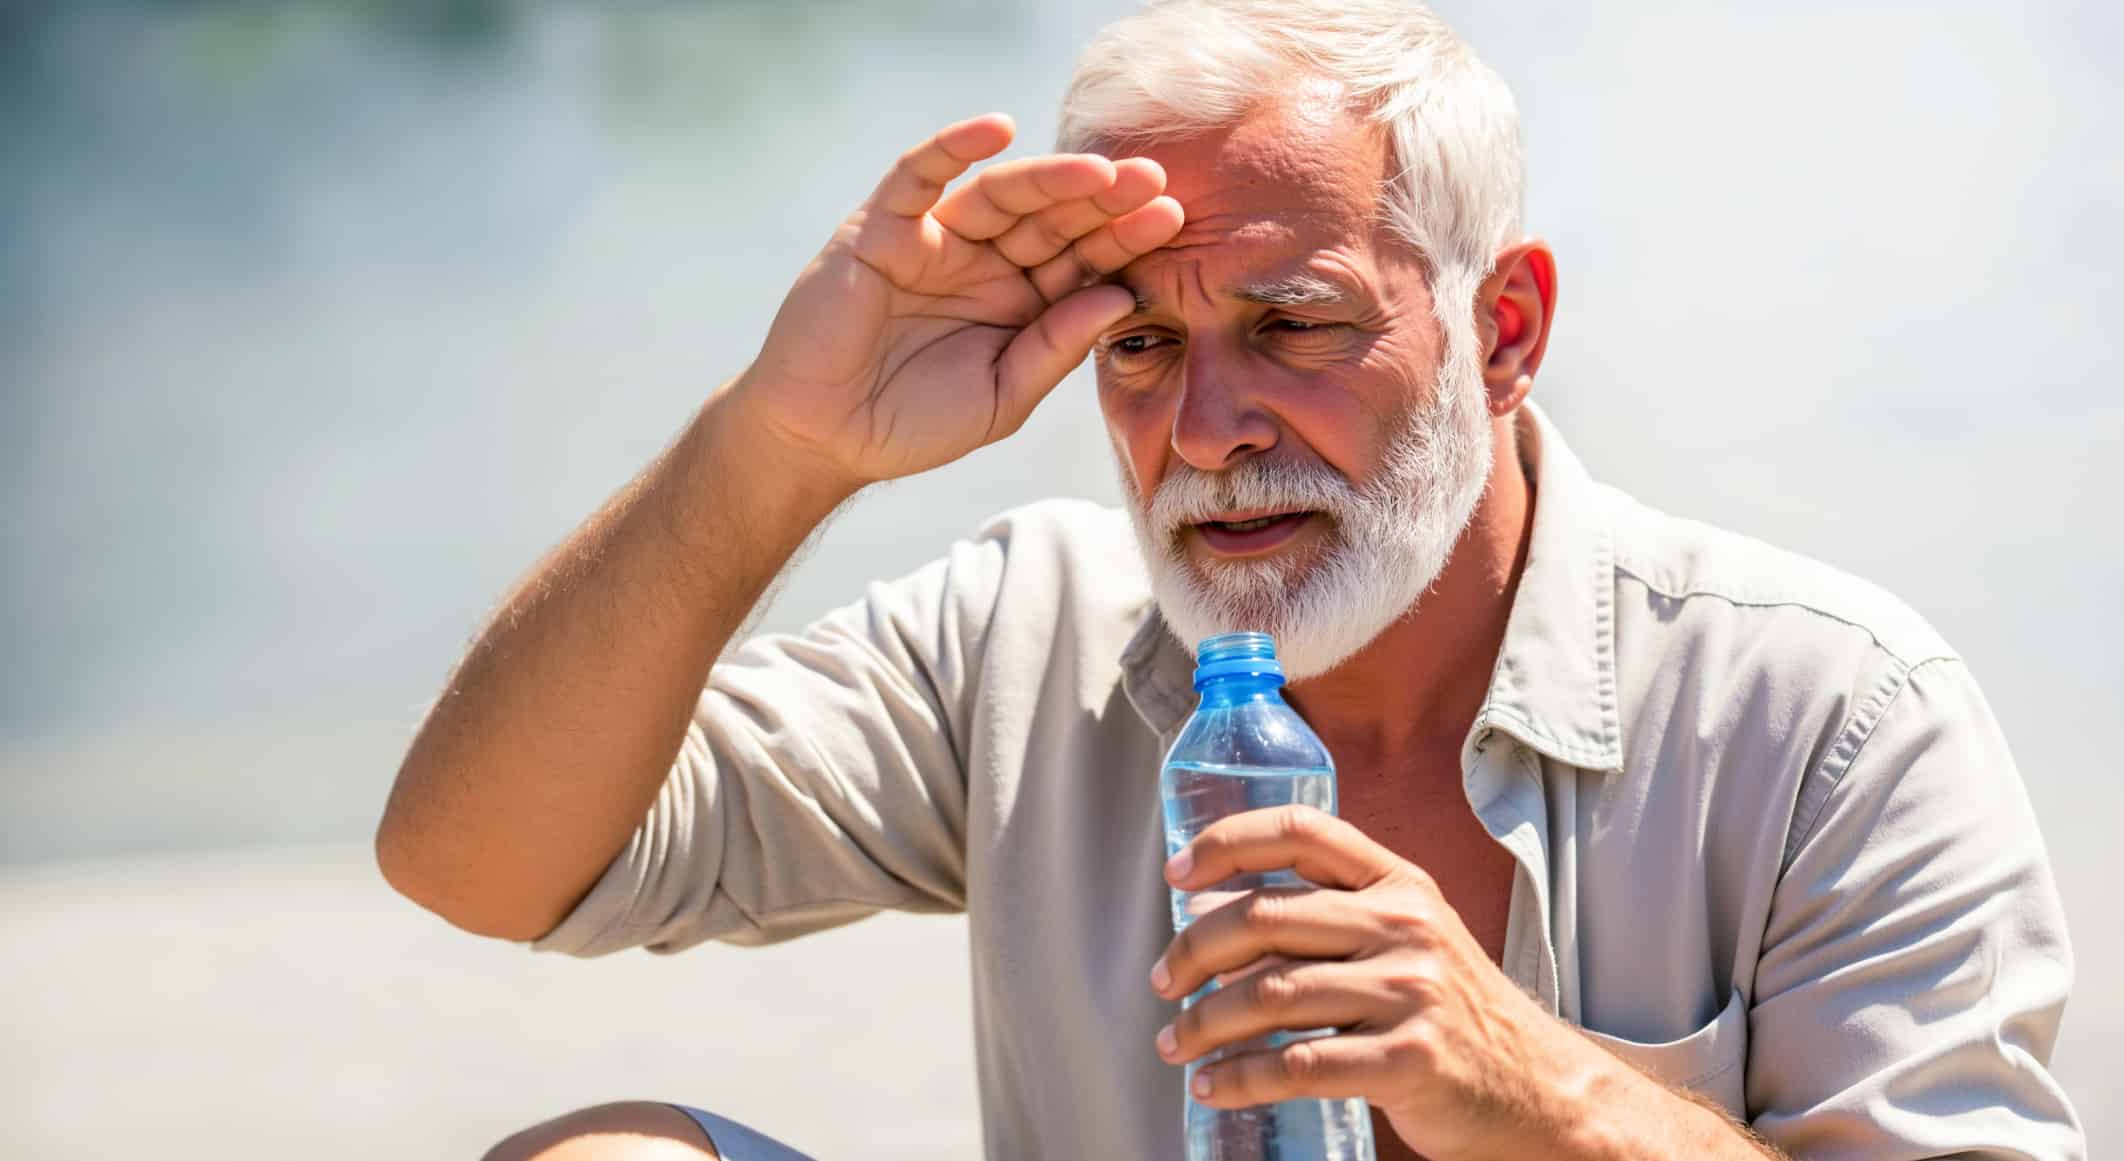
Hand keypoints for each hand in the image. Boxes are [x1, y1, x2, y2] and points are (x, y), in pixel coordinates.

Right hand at [733, 113, 1183, 487]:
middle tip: (1152, 179)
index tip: (1174, 219)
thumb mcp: (1002, 396)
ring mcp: (934, 241)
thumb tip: (1119, 296)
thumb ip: (1056, 348)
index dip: (1124, 238)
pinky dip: (953, 146)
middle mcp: (984, 262)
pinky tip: (996, 129)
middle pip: (1051, 218)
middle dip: (1100, 199)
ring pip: (999, 194)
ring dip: (1048, 176)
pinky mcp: (882, 229)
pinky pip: (919, 176)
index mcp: (1021, 302)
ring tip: (1096, 170)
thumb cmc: (914, 424)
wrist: (825, 438)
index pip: (1082, 259)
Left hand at [1150, 806, 1603, 1160]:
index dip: (1228, 842)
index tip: (1176, 875)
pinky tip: (1212, 1086)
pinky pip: (1296, 1065)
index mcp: (1398, 883)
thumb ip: (1333, 915)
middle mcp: (1405, 925)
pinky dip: (1239, 1078)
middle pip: (1265, 917)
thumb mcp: (1407, 937)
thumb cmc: (1449, 1010)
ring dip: (1204, 1023)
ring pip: (1270, 995)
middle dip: (1194, 949)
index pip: (1301, 830)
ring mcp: (1409, 992)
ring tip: (1175, 1043)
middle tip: (1164, 981)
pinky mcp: (1408, 1059)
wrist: (1534, 1087)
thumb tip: (1215, 916)